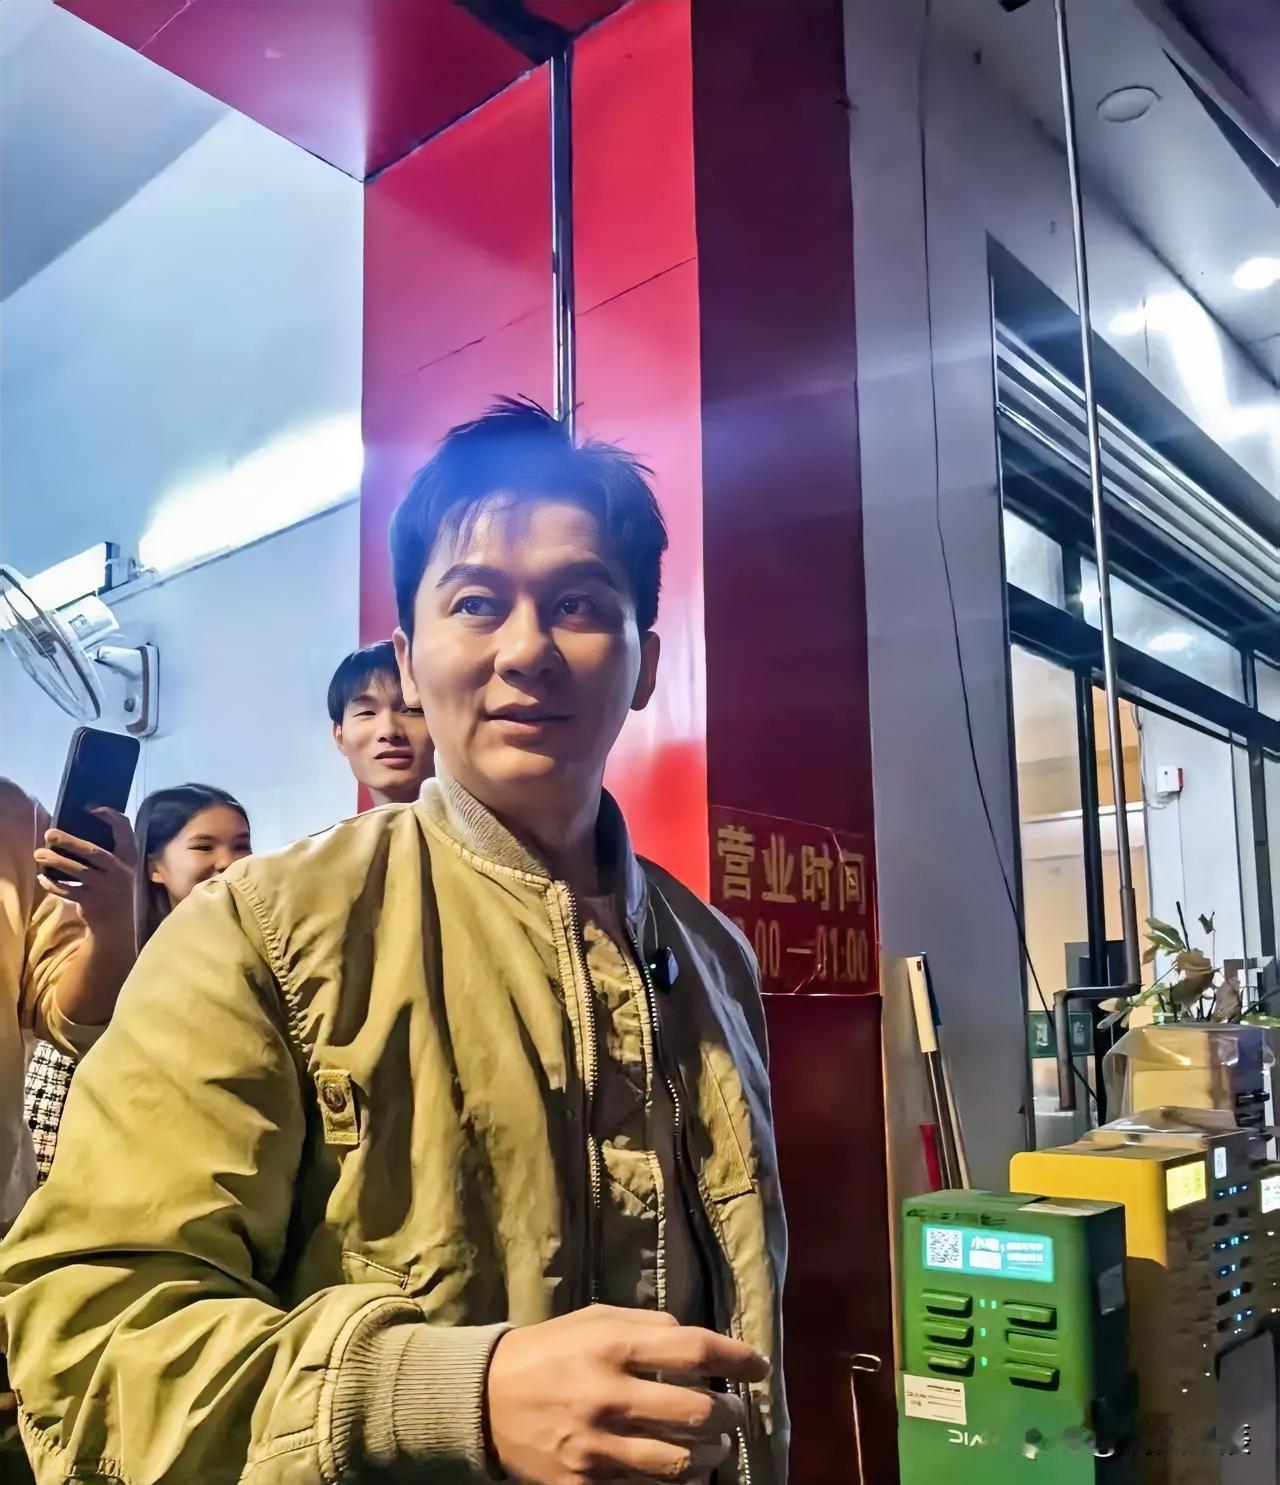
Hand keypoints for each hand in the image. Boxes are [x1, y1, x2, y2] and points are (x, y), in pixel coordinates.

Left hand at [35, 808, 137, 937]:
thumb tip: (82, 828)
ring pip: (79, 872)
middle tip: (49, 833)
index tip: (91, 808)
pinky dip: (53, 885)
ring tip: (39, 854)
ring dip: (56, 861)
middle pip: (94, 852)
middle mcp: (120, 871)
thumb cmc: (116, 887)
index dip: (109, 817)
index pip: (124, 830)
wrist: (119, 923)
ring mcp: (106, 888)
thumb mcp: (124, 867)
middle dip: (70, 841)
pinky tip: (42, 878)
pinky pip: (68, 891)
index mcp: (130, 857)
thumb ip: (114, 850)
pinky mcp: (93, 903)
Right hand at [485, 1306, 768, 1483]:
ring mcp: (598, 1446)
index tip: (759, 1365)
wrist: (486, 1399)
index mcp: (614, 1346)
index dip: (737, 1358)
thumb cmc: (551, 1350)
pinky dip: (674, 1480)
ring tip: (716, 1446)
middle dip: (729, 1414)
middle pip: (698, 1413)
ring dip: (710, 1454)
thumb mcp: (595, 1319)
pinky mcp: (585, 1483)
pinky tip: (682, 1468)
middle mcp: (610, 1396)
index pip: (695, 1351)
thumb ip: (647, 1325)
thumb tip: (696, 1341)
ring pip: (680, 1462)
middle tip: (735, 1412)